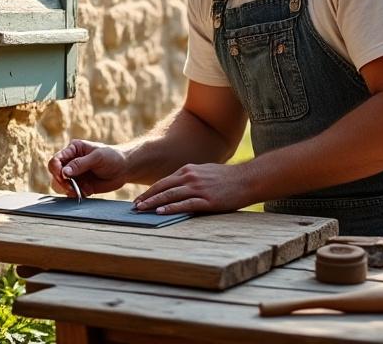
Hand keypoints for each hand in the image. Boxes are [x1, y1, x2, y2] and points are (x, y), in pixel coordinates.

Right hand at [48, 139, 131, 197]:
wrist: (124, 168)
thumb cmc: (112, 157)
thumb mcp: (97, 157)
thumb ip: (80, 164)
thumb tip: (64, 172)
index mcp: (72, 150)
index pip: (55, 161)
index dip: (57, 170)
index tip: (65, 177)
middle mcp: (70, 163)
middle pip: (55, 175)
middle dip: (62, 183)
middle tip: (72, 187)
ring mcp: (75, 176)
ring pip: (60, 186)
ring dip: (68, 190)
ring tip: (80, 190)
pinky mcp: (80, 186)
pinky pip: (70, 193)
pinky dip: (76, 195)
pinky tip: (87, 191)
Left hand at [132, 163, 254, 214]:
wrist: (247, 180)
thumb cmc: (227, 178)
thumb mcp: (205, 172)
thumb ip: (190, 178)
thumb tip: (178, 186)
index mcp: (188, 170)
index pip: (163, 181)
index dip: (150, 191)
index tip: (140, 199)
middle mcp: (190, 177)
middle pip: (163, 187)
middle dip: (147, 197)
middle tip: (135, 207)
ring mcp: (198, 188)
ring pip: (170, 195)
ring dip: (154, 203)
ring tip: (142, 210)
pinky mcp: (207, 200)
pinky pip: (185, 204)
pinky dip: (171, 208)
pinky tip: (161, 212)